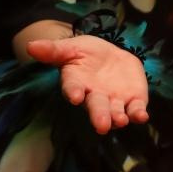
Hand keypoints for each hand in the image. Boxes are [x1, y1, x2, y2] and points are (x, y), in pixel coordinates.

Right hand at [26, 35, 149, 133]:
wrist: (108, 56)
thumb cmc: (85, 54)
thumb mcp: (70, 47)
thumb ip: (53, 50)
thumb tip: (30, 45)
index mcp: (77, 83)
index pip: (73, 88)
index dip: (73, 92)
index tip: (74, 96)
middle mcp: (94, 97)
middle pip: (96, 108)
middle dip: (99, 116)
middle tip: (101, 125)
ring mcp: (114, 101)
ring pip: (116, 113)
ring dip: (118, 118)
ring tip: (121, 120)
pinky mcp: (133, 100)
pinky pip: (135, 109)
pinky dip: (138, 114)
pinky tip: (142, 116)